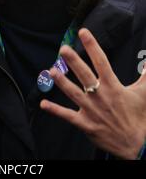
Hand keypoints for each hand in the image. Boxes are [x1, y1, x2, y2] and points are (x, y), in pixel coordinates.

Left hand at [40, 29, 145, 158]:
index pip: (101, 61)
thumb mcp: (143, 94)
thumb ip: (145, 76)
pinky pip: (67, 116)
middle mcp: (100, 96)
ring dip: (62, 82)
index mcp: (113, 86)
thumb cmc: (139, 118)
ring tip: (51, 71)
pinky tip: (43, 104)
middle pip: (84, 75)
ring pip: (73, 93)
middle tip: (63, 49)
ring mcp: (91, 110)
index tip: (84, 32)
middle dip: (73, 61)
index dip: (92, 45)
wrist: (137, 146)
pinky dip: (55, 110)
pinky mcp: (85, 124)